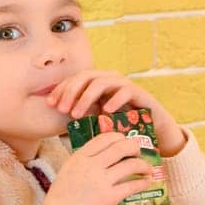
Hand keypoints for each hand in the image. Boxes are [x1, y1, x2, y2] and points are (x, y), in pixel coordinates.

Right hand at [40, 133, 152, 204]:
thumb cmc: (60, 201)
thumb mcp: (67, 173)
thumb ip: (83, 164)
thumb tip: (102, 160)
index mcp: (79, 158)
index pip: (104, 138)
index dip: (119, 137)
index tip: (125, 141)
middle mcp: (90, 165)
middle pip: (121, 147)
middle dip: (134, 147)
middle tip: (138, 153)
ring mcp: (100, 181)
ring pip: (131, 164)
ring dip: (143, 165)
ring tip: (147, 169)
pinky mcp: (109, 198)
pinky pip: (132, 185)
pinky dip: (143, 182)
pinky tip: (146, 183)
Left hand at [47, 71, 185, 157]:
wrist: (153, 127)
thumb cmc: (123, 124)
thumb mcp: (98, 119)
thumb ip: (83, 116)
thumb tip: (58, 121)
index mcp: (97, 82)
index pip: (75, 79)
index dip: (61, 90)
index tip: (51, 105)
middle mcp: (109, 78)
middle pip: (84, 77)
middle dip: (71, 92)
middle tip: (62, 110)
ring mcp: (123, 84)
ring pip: (100, 83)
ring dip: (86, 98)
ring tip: (78, 114)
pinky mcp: (138, 92)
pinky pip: (124, 91)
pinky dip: (113, 99)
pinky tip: (104, 111)